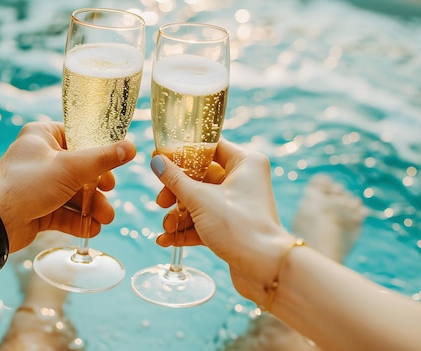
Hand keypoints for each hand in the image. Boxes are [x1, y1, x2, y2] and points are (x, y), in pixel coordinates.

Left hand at [0, 121, 136, 252]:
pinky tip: (93, 229)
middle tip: (108, 193)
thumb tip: (131, 147)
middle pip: (80, 169)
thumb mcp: (71, 168)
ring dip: (92, 207)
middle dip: (97, 187)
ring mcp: (38, 185)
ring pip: (74, 193)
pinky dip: (79, 220)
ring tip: (106, 219)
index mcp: (43, 136)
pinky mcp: (37, 208)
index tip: (115, 163)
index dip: (98, 151)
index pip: (78, 138)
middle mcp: (40, 158)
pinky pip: (64, 212)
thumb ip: (103, 158)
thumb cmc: (27, 185)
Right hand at [150, 137, 293, 301]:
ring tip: (167, 228)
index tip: (160, 160)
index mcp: (245, 162)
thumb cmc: (238, 225)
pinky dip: (187, 229)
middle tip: (161, 202)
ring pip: (200, 202)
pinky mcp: (233, 227)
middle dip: (176, 192)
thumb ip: (175, 179)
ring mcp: (238, 205)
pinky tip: (166, 240)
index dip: (183, 154)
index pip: (209, 147)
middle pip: (200, 177)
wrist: (264, 267)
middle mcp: (244, 180)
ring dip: (179, 215)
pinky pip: (205, 222)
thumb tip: (156, 161)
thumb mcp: (199, 198)